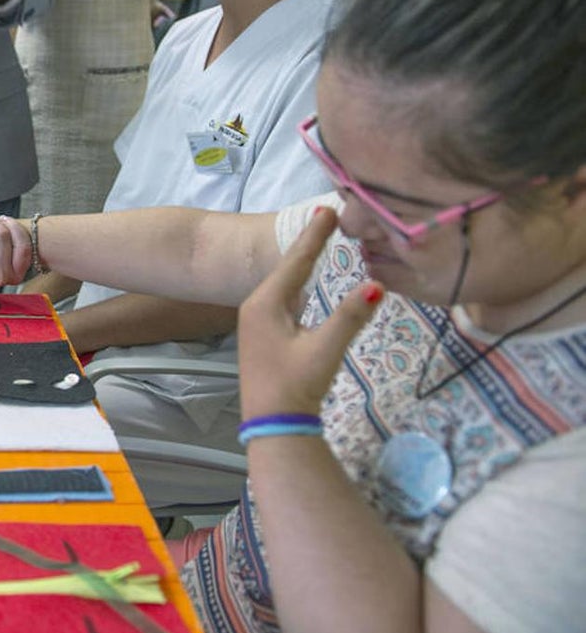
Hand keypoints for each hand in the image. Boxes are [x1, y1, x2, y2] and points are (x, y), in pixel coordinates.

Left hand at [236, 207, 383, 419]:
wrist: (272, 424)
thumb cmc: (295, 385)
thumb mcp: (325, 349)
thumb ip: (350, 316)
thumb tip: (376, 284)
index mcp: (266, 303)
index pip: (297, 260)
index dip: (315, 234)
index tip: (328, 208)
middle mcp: (257, 307)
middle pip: (289, 267)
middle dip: (309, 242)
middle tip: (327, 216)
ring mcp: (258, 322)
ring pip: (285, 283)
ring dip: (303, 263)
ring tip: (320, 240)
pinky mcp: (264, 336)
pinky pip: (284, 298)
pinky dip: (299, 283)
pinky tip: (305, 282)